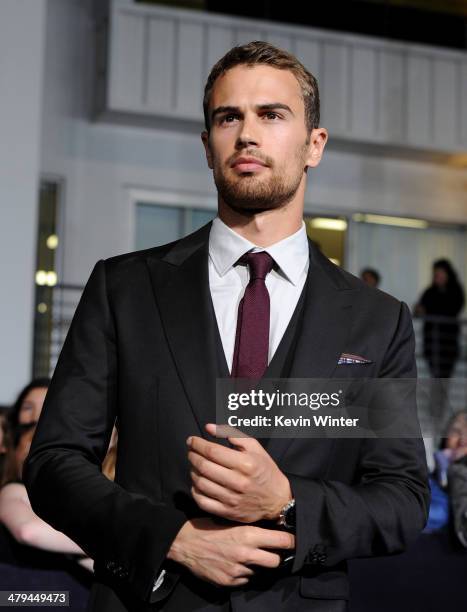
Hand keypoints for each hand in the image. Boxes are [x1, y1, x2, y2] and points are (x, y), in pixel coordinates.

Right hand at [167, 517, 294, 586]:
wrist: (185, 543)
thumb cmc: (209, 527)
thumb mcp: (232, 521)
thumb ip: (251, 528)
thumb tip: (271, 531)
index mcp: (248, 534)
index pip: (281, 540)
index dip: (290, 541)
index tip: (294, 541)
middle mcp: (246, 553)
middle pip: (275, 561)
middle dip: (274, 557)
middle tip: (269, 552)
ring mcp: (238, 570)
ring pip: (259, 571)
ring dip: (255, 565)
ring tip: (243, 556)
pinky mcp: (229, 582)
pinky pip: (244, 579)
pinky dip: (242, 573)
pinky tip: (232, 563)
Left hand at [187, 424, 291, 522]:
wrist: (277, 499)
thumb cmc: (265, 469)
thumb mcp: (254, 447)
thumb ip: (231, 434)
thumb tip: (209, 428)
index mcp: (245, 464)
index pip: (213, 451)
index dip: (198, 444)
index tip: (191, 440)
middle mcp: (238, 482)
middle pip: (204, 467)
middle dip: (193, 456)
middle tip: (191, 451)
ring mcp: (232, 499)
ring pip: (201, 483)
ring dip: (193, 471)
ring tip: (194, 465)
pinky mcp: (228, 512)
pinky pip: (203, 501)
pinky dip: (195, 490)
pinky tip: (197, 483)